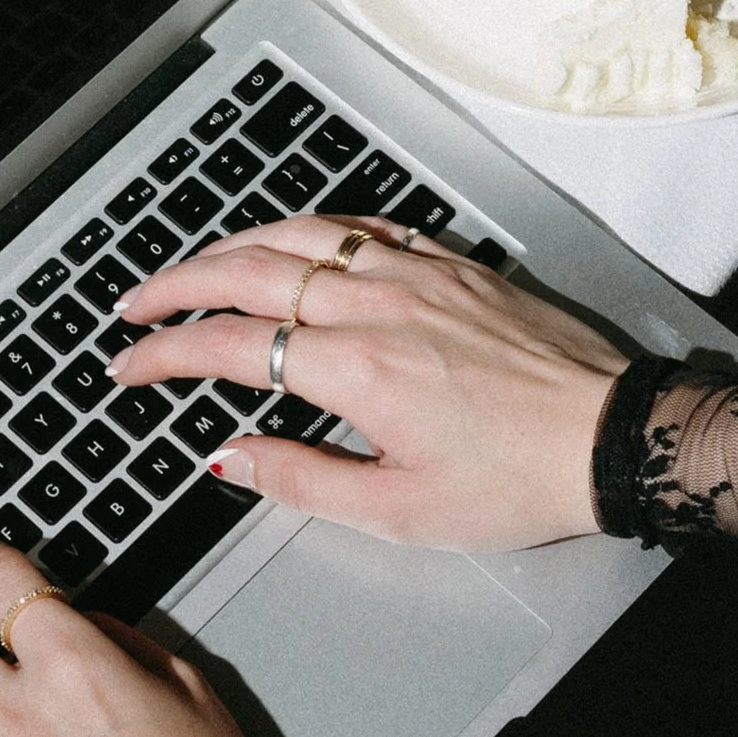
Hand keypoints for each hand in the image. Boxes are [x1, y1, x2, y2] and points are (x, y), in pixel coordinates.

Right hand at [112, 217, 628, 551]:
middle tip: (134, 305)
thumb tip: (230, 458)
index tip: (128, 365)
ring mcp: (415, 273)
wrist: (609, 435)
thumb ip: (303, 480)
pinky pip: (362, 225)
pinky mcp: (451, 263)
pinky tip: (292, 240)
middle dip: (176, 284)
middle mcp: (377, 304)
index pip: (231, 346)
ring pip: (300, 234)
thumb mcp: (401, 511)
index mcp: (357, 369)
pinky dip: (309, 228)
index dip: (166, 355)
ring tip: (195, 267)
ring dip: (233, 245)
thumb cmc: (515, 480)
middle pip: (248, 271)